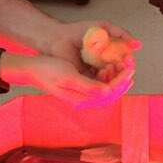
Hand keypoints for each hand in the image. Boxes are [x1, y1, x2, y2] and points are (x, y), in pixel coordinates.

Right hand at [20, 54, 134, 108]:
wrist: (32, 69)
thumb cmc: (48, 70)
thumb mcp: (69, 76)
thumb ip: (88, 86)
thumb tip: (107, 91)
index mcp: (82, 99)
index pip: (109, 92)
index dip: (121, 80)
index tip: (129, 68)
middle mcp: (84, 99)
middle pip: (110, 93)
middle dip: (122, 79)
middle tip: (130, 64)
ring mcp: (82, 94)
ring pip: (106, 88)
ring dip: (115, 77)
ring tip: (120, 63)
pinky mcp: (80, 87)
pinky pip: (99, 84)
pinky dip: (107, 75)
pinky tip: (109, 66)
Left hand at [44, 20, 140, 74]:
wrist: (59, 37)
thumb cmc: (79, 31)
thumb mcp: (104, 27)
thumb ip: (121, 33)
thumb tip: (138, 44)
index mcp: (109, 55)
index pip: (124, 63)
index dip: (128, 63)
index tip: (129, 60)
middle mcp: (103, 66)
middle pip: (119, 74)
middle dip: (124, 71)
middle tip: (124, 66)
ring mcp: (94, 74)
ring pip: (110, 80)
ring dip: (115, 77)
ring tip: (114, 68)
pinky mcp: (85, 80)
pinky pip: (98, 84)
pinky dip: (103, 80)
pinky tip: (104, 73)